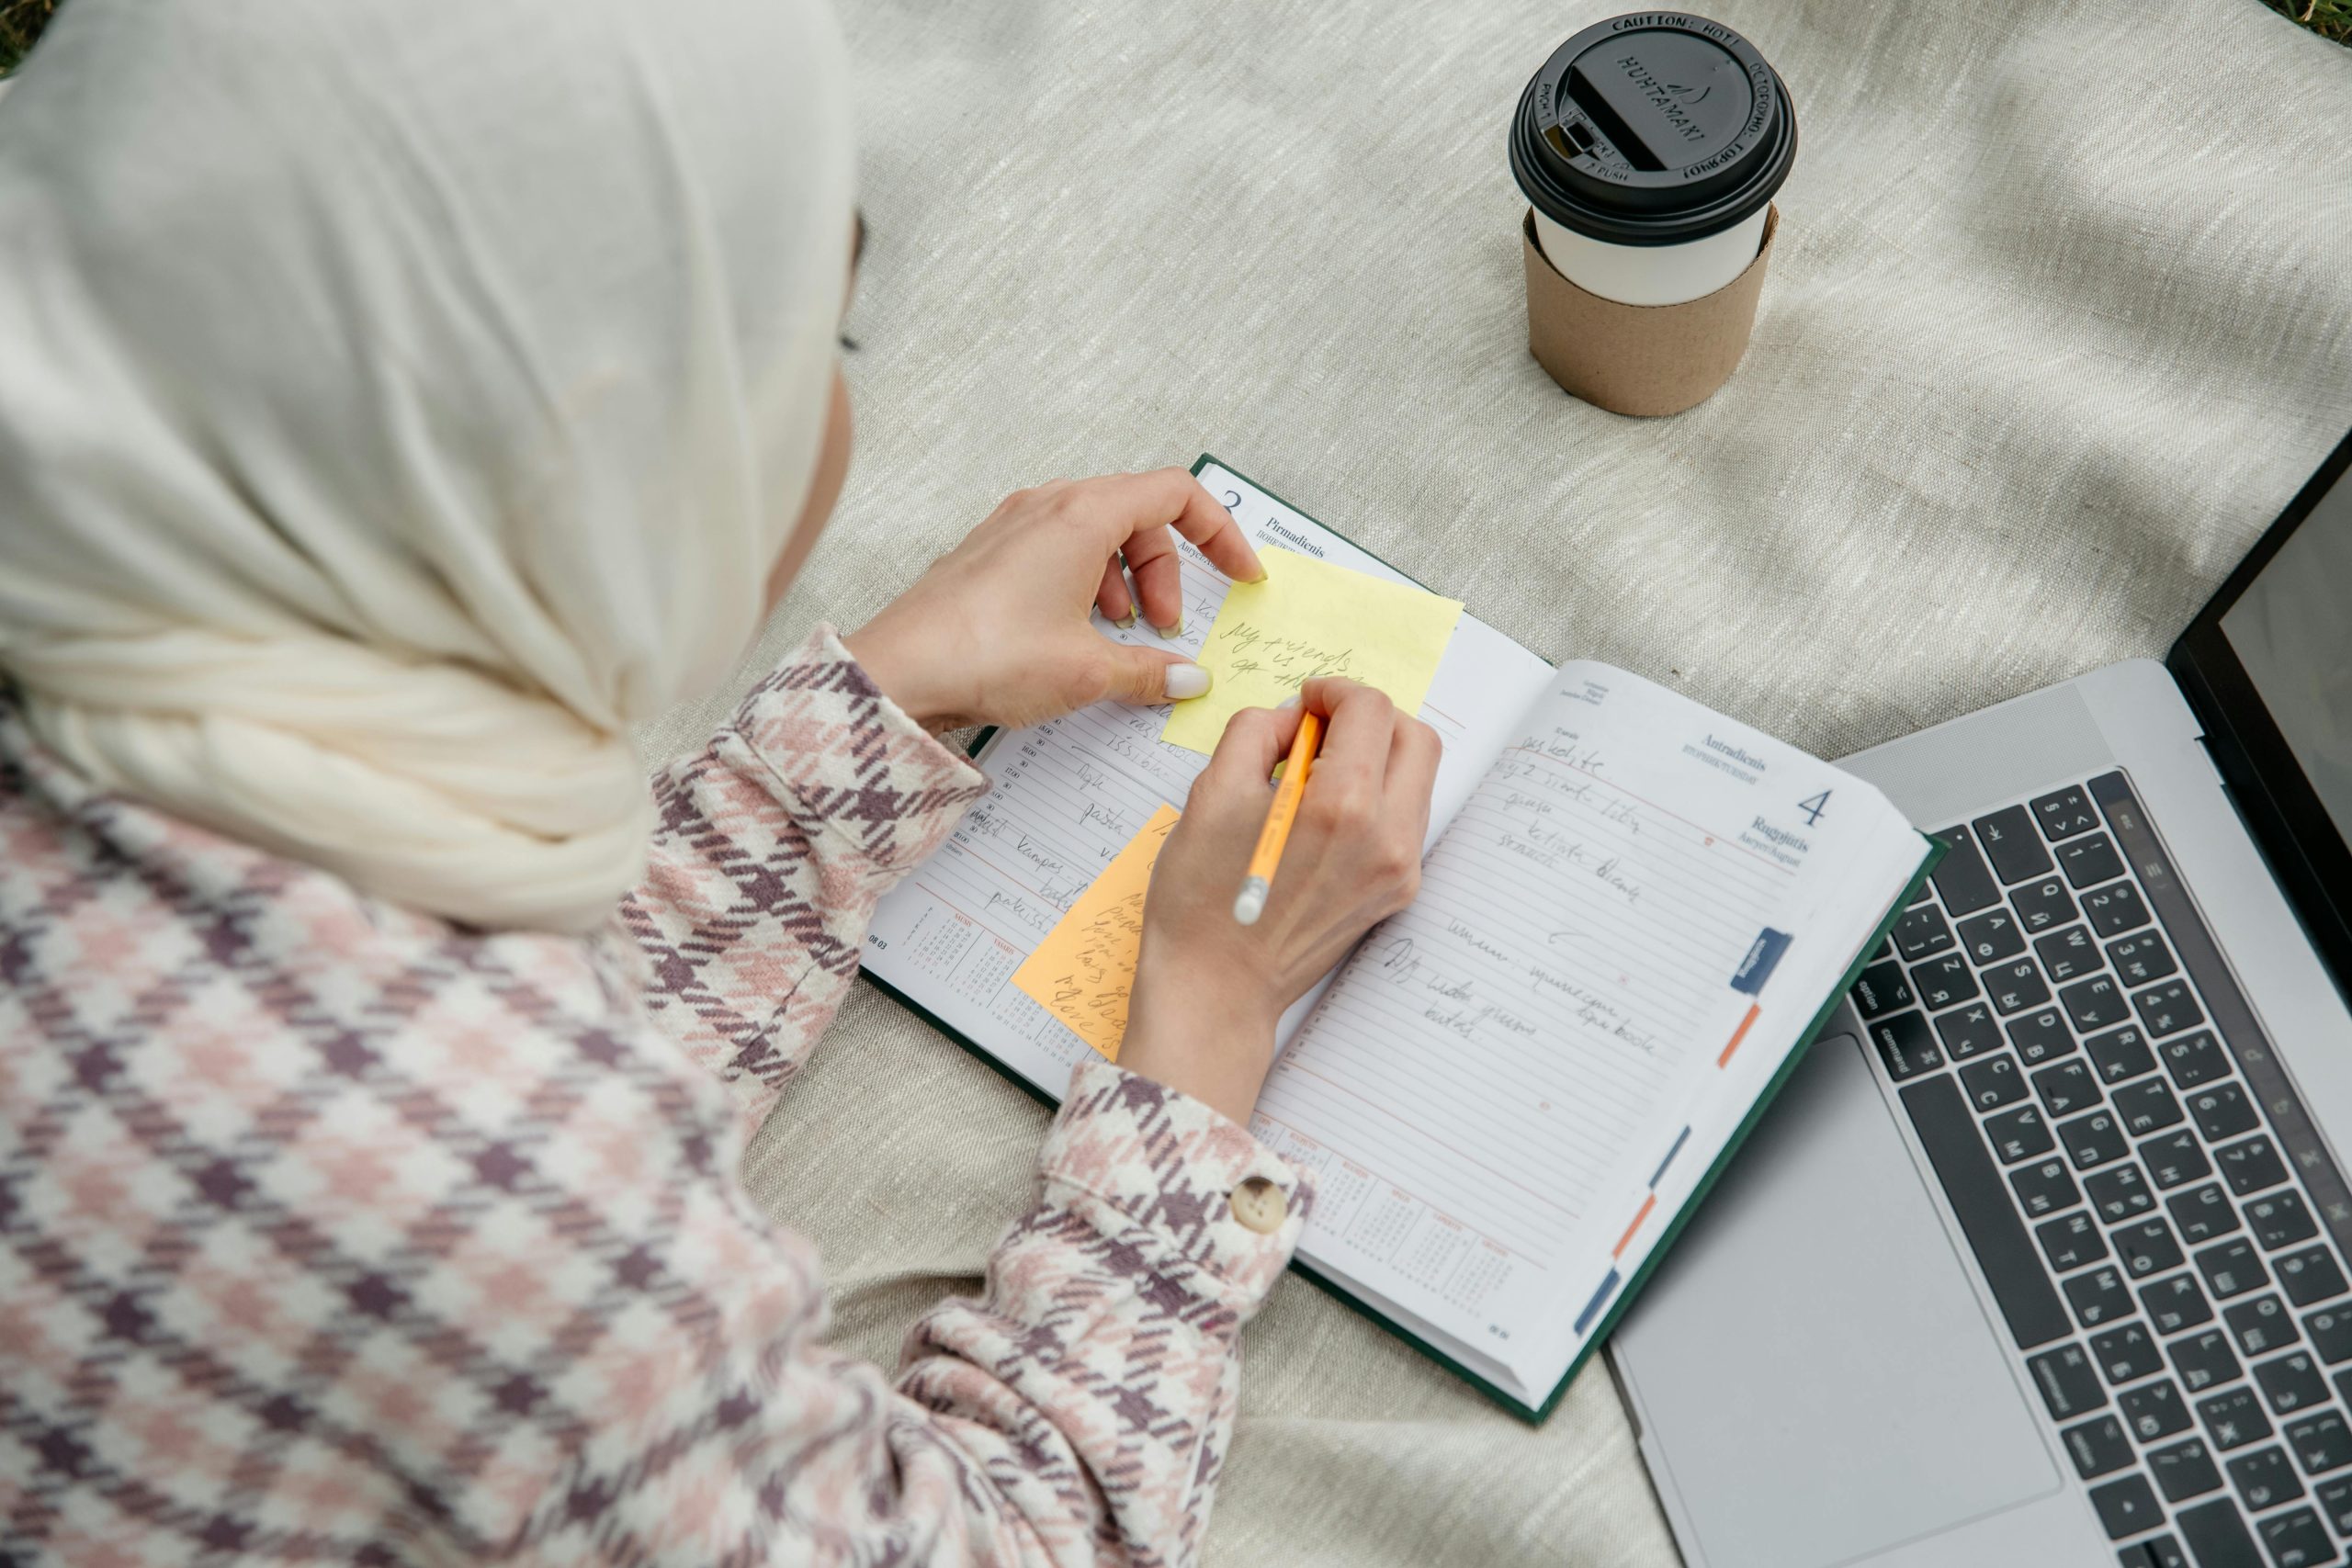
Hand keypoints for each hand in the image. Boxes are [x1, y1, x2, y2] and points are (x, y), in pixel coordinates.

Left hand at [843, 470, 1263, 730]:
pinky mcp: (988, 554)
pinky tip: (1077, 639)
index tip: (1241, 575)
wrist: (896, 674)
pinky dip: (1086, 586)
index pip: (1176, 492)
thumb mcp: (1087, 670)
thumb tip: (1186, 678)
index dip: (1220, 531)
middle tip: (1166, 631)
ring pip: (1096, 534)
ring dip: (1124, 582)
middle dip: (1166, 572)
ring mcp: (1013, 526)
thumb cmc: (986, 655)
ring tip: (1121, 639)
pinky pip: (1057, 551)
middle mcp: (1048, 505)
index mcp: (1083, 513)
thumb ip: (1149, 671)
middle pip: (1137, 515)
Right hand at [1119, 678, 1440, 1125]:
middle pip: (1415, 738)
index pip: (1370, 712)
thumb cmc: (1201, 899)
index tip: (1307, 699)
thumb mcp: (1212, 792)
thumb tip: (1294, 718)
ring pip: (1418, 779)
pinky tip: (1327, 812)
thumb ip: (1258, 731)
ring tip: (1318, 771)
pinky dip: (1377, 798)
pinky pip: (1406, 821)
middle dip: (1370, 717)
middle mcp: (1387, 837)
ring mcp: (1400, 870)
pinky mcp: (1397, 893)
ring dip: (1378, 756)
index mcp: (1342, 806)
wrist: (1215, 987)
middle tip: (1321, 726)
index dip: (1335, 691)